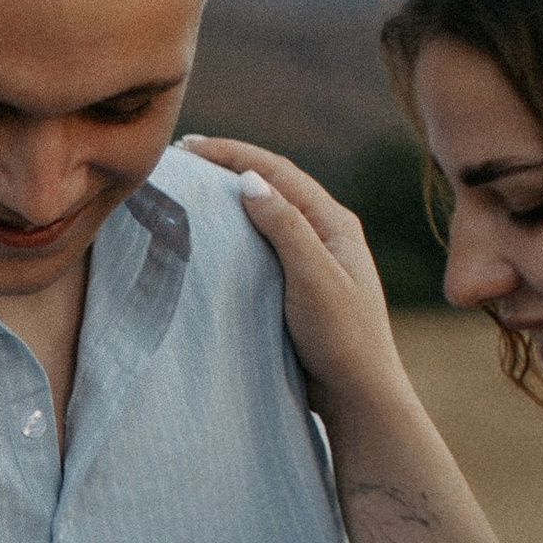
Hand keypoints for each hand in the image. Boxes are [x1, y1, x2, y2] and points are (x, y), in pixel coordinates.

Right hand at [181, 136, 405, 426]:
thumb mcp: (314, 278)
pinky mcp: (298, 287)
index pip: (277, 171)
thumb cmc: (342, 338)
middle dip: (228, 166)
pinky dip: (235, 231)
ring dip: (230, 197)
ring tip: (191, 187)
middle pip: (271, 185)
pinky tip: (212, 236)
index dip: (233, 153)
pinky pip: (262, 246)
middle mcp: (325, 234)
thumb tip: (248, 178)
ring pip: (266, 215)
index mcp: (335, 223)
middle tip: (183, 156)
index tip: (189, 145)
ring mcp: (312, 260)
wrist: (359, 397)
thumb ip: (285, 227)